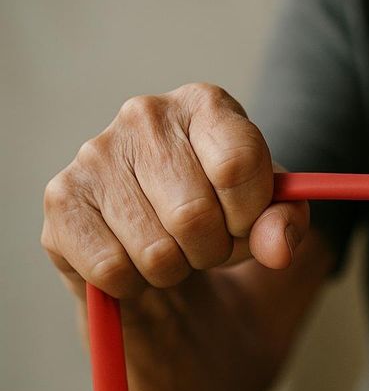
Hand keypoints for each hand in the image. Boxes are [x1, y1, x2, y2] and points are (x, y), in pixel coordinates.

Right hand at [41, 83, 308, 299]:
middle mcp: (145, 115)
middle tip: (207, 243)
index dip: (250, 214)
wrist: (172, 246)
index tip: (245, 222)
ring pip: (155, 251)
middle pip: (195, 216)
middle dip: (214, 250)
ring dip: (175, 271)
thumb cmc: (225, 217)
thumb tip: (277, 249)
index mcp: (205, 105)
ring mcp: (95, 153)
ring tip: (173, 249)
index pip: (238, 166)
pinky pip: (112, 270)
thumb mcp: (272, 215)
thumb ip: (286, 223)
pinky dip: (134, 285)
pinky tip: (136, 261)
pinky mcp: (61, 200)